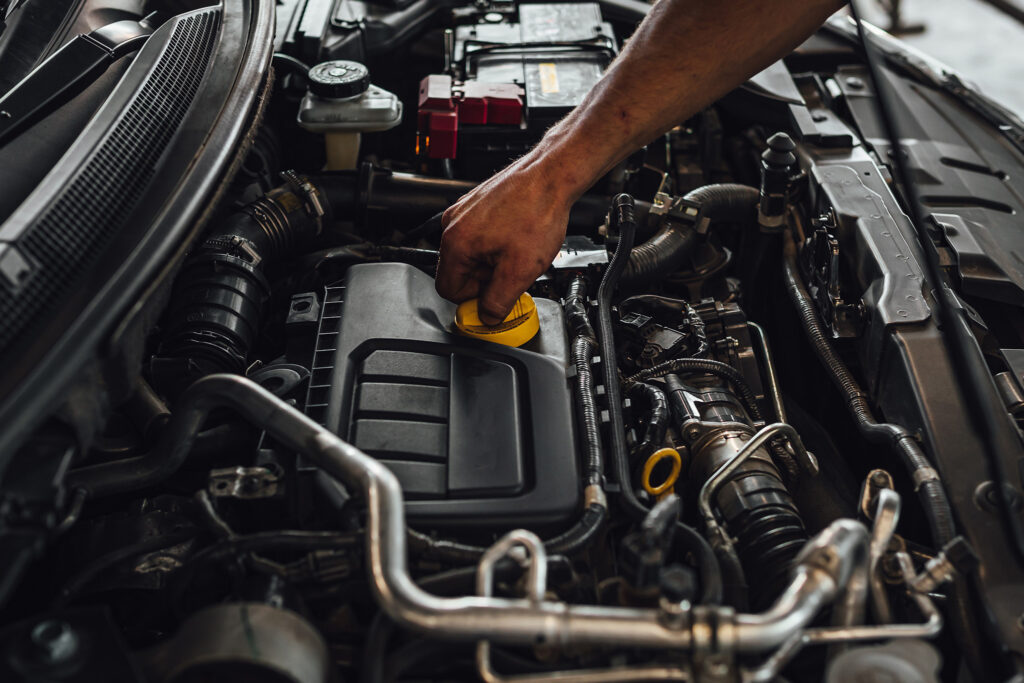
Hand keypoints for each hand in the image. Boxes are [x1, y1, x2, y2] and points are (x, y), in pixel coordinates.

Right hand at [435, 154, 573, 324]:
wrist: (552, 176)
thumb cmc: (537, 212)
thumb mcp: (519, 271)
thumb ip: (497, 302)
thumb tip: (487, 318)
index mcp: (455, 242)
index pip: (448, 290)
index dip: (473, 300)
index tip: (495, 298)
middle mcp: (452, 224)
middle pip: (458, 272)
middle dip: (485, 280)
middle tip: (512, 272)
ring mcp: (463, 211)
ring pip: (470, 255)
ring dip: (492, 263)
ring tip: (518, 252)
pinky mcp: (477, 205)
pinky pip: (479, 237)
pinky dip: (496, 245)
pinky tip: (517, 239)